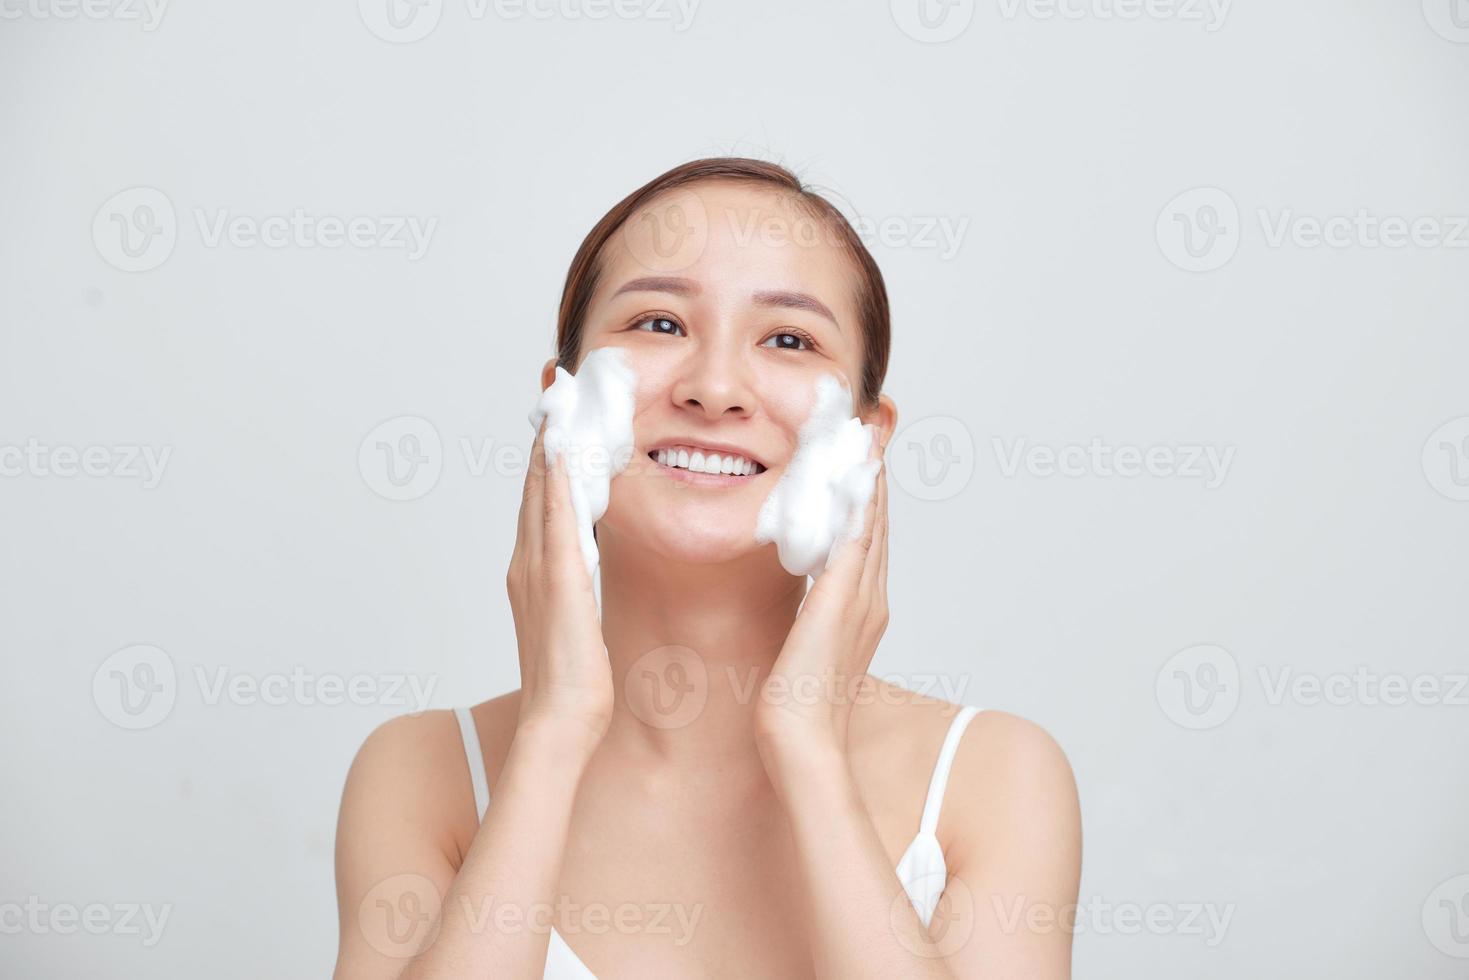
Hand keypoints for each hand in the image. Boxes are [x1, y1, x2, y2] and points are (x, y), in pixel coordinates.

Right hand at [506, 419, 612, 753]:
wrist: (560, 723)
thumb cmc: (574, 684)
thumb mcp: (575, 623)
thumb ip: (575, 591)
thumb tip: (584, 574)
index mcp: (532, 572)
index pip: (539, 499)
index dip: (546, 454)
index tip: (556, 414)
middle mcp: (527, 563)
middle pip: (534, 484)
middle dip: (544, 433)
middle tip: (553, 384)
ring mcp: (537, 570)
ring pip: (541, 491)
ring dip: (549, 442)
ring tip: (559, 397)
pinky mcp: (558, 580)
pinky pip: (556, 518)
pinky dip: (557, 480)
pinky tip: (564, 448)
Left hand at [755, 427, 888, 758]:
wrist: (801, 741)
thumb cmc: (797, 706)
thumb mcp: (808, 650)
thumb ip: (812, 620)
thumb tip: (804, 605)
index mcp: (866, 608)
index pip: (868, 537)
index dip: (869, 492)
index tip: (863, 454)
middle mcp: (872, 598)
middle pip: (876, 519)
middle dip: (874, 470)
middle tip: (873, 423)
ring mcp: (862, 598)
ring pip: (870, 520)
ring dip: (870, 473)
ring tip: (867, 430)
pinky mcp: (841, 599)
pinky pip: (853, 535)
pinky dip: (856, 500)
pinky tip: (851, 468)